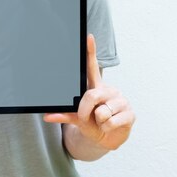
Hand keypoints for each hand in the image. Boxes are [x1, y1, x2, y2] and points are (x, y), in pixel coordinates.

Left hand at [44, 34, 134, 151]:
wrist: (106, 139)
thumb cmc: (92, 123)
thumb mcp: (77, 118)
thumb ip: (64, 115)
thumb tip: (46, 116)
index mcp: (97, 87)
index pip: (93, 67)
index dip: (91, 52)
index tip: (88, 37)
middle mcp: (110, 90)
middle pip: (92, 95)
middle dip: (84, 111)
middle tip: (86, 117)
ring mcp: (121, 100)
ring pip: (102, 112)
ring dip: (99, 122)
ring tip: (103, 122)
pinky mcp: (130, 113)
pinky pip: (111, 121)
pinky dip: (107, 128)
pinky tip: (111, 126)